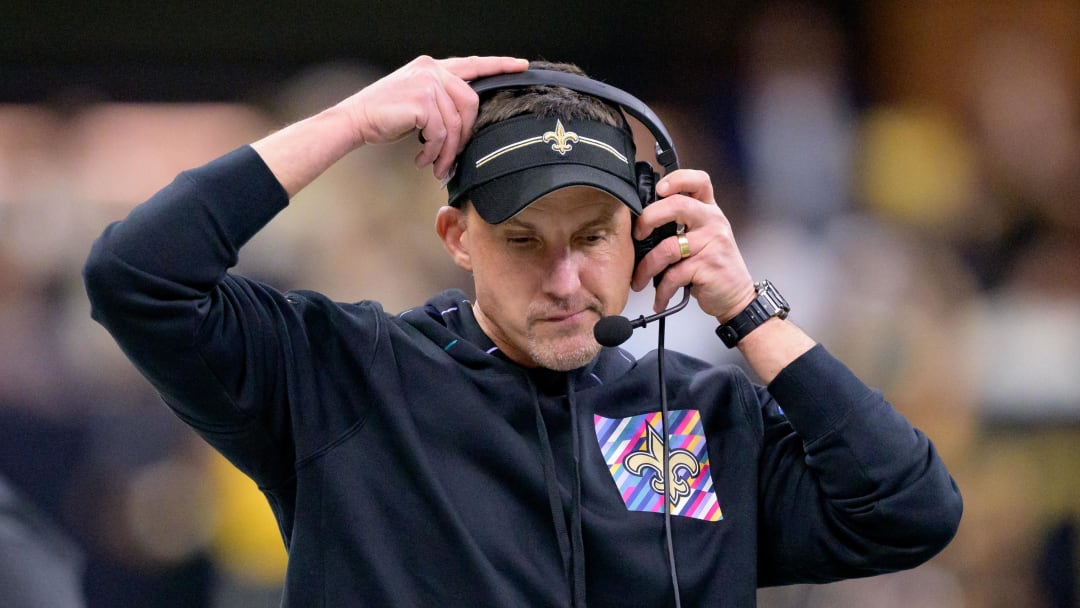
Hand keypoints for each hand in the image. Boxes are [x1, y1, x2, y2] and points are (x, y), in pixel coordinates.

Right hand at [334, 55, 527, 179]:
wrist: (355, 120)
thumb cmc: (385, 116)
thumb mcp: (417, 102)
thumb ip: (441, 103)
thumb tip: (465, 127)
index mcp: (433, 67)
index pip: (472, 64)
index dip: (499, 65)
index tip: (521, 66)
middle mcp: (433, 70)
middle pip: (471, 103)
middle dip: (465, 136)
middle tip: (452, 159)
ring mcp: (427, 83)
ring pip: (456, 124)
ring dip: (446, 151)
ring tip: (435, 165)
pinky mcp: (422, 100)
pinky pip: (440, 133)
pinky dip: (433, 151)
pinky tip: (421, 158)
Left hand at [630, 169, 755, 321]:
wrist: (736, 296)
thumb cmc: (712, 267)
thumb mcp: (702, 238)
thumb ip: (680, 225)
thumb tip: (641, 222)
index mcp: (709, 211)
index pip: (698, 181)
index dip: (677, 179)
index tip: (658, 189)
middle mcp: (713, 222)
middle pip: (677, 205)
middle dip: (648, 218)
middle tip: (637, 235)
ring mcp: (713, 243)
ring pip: (668, 247)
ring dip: (646, 267)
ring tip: (639, 280)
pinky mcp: (707, 266)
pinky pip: (673, 275)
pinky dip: (661, 290)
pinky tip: (658, 299)